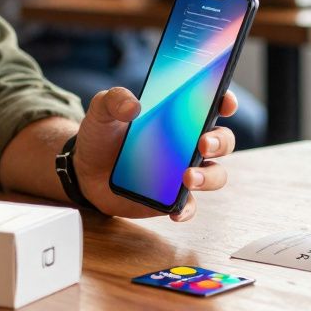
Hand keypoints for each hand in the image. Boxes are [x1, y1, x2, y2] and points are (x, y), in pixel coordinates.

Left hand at [73, 87, 237, 221]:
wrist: (86, 170)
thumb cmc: (102, 135)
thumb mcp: (102, 110)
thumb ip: (114, 99)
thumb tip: (133, 105)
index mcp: (178, 115)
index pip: (212, 104)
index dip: (225, 101)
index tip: (224, 102)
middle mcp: (188, 143)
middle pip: (222, 141)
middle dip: (219, 141)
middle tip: (204, 143)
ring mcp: (183, 171)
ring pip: (215, 174)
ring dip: (208, 176)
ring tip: (188, 177)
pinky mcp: (173, 197)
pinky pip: (190, 206)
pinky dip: (187, 209)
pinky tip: (176, 211)